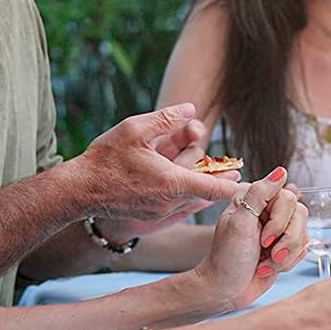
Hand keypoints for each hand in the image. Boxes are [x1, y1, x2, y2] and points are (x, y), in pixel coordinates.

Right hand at [78, 104, 241, 232]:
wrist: (78, 191)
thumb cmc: (104, 159)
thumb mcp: (134, 129)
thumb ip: (165, 119)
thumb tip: (190, 109)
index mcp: (171, 183)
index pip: (215, 188)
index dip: (236, 185)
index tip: (252, 181)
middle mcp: (169, 203)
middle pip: (206, 192)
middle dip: (216, 176)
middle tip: (234, 169)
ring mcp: (161, 214)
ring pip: (193, 201)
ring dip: (202, 186)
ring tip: (216, 175)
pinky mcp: (152, 219)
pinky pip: (179, 209)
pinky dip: (188, 197)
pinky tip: (193, 188)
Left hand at [196, 167, 307, 307]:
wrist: (226, 290)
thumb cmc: (227, 258)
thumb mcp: (240, 222)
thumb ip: (260, 194)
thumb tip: (281, 171)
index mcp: (254, 200)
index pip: (287, 197)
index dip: (280, 219)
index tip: (263, 237)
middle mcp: (268, 212)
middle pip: (301, 215)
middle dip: (286, 240)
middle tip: (265, 250)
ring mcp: (278, 231)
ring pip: (304, 234)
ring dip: (285, 255)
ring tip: (266, 263)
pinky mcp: (285, 248)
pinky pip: (303, 250)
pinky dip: (288, 263)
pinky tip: (268, 267)